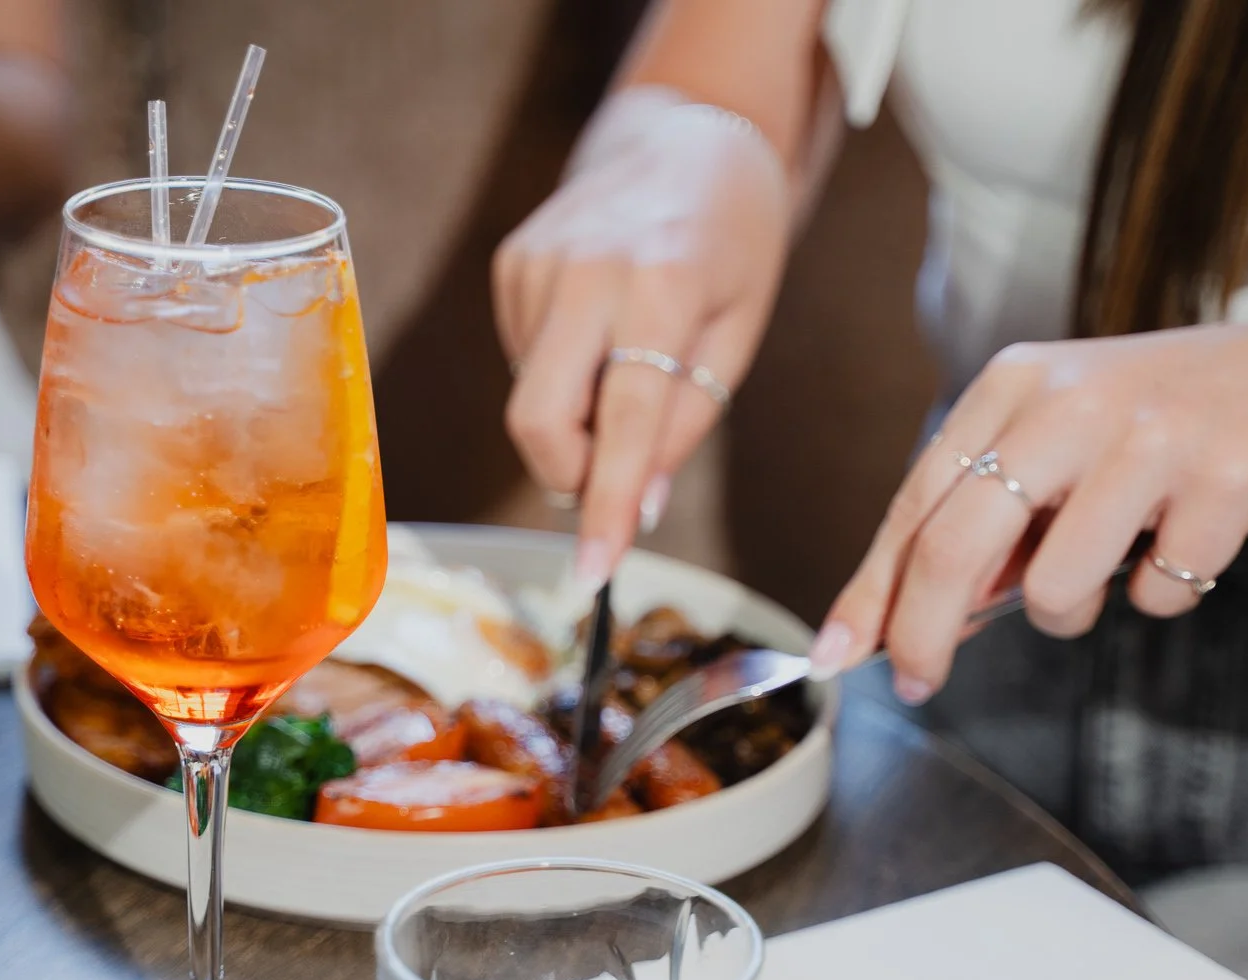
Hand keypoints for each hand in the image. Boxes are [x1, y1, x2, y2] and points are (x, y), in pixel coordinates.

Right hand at [495, 86, 790, 583]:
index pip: (622, 422)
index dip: (604, 505)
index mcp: (662, 287)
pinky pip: (523, 360)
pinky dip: (560, 373)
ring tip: (626, 359)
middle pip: (538, 420)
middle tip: (607, 482)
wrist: (685, 139)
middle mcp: (587, 272)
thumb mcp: (737, 335)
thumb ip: (684, 423)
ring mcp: (537, 264)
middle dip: (569, 475)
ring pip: (531, 397)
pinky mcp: (510, 263)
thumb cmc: (730, 245)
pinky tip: (598, 331)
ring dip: (576, 415)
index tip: (594, 572)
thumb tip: (630, 508)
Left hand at [809, 324, 1247, 700]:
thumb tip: (900, 622)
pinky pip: (1155, 594)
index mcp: (1013, 387)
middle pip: (957, 546)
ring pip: (1053, 587)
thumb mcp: (1061, 447)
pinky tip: (1187, 546)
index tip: (840, 657)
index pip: (917, 505)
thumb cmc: (1165, 426)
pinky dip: (1162, 594)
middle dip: (924, 633)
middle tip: (918, 684)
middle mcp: (1070, 402)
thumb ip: (987, 522)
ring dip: (1071, 610)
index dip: (872, 591)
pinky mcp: (1226, 476)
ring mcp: (1150, 436)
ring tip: (1111, 566)